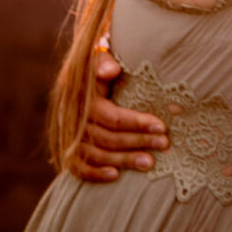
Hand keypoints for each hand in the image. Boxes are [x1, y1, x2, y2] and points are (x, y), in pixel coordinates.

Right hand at [69, 52, 168, 181]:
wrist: (80, 73)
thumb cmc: (100, 64)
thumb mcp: (100, 55)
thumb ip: (104, 61)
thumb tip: (112, 70)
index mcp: (81, 96)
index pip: (112, 117)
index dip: (137, 123)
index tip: (162, 126)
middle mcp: (72, 117)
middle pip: (106, 138)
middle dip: (138, 142)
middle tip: (163, 144)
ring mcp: (68, 134)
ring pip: (95, 154)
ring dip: (123, 160)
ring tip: (149, 163)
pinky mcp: (68, 147)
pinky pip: (77, 167)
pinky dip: (94, 174)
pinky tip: (116, 175)